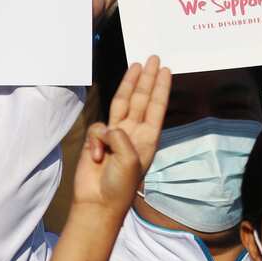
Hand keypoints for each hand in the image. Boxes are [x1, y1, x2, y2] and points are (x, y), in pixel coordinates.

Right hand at [73, 56, 171, 212]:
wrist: (97, 202)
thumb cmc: (119, 186)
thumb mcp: (129, 161)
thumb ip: (121, 138)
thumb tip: (108, 128)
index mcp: (148, 139)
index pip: (156, 107)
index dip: (160, 87)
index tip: (165, 69)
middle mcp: (133, 133)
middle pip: (141, 99)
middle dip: (146, 78)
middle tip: (152, 58)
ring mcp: (115, 136)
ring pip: (122, 103)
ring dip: (129, 84)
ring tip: (135, 65)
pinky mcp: (97, 140)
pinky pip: (97, 129)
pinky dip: (96, 140)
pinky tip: (97, 157)